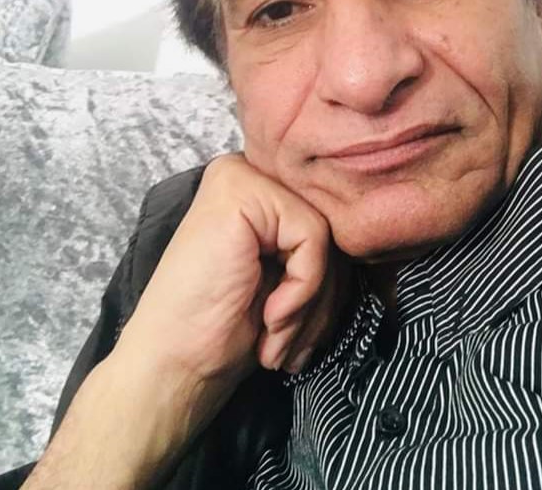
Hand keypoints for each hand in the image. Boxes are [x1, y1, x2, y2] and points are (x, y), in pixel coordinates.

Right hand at [22, 155, 346, 489]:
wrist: (170, 368)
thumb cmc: (221, 332)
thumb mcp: (284, 281)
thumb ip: (317, 249)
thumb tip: (371, 238)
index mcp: (254, 192)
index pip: (325, 224)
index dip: (322, 285)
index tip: (294, 334)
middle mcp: (247, 173)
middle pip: (329, 228)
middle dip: (321, 297)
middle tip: (288, 345)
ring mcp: (241, 176)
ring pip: (326, 235)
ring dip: (312, 303)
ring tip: (278, 341)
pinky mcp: (242, 191)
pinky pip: (313, 237)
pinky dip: (303, 289)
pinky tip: (270, 318)